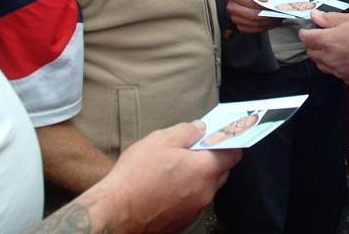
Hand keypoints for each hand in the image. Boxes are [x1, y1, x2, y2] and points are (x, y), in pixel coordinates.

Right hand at [92, 120, 240, 232]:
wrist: (116, 212)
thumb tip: (200, 128)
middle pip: (221, 172)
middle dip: (212, 159)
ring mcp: (194, 209)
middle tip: (192, 149)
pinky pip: (192, 201)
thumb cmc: (136, 176)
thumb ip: (186, 131)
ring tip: (175, 166)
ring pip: (206, 187)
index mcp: (205, 170)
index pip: (233, 155)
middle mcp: (205, 192)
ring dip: (198, 176)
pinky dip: (186, 191)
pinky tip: (167, 184)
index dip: (227, 143)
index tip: (218, 136)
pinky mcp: (181, 220)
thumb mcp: (161, 140)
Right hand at [225, 0, 281, 33]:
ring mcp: (235, 17)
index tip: (274, 6)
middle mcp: (232, 7)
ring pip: (254, 24)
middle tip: (278, 14)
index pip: (250, 3)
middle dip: (267, 16)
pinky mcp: (240, 25)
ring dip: (267, 22)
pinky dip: (264, 27)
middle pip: (252, 15)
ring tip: (277, 18)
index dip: (263, 6)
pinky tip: (271, 22)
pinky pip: (253, 30)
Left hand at [299, 10, 348, 84]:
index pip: (305, 37)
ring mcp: (338, 71)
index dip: (307, 31)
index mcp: (328, 41)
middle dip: (314, 43)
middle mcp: (330, 58)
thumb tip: (315, 16)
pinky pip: (335, 73)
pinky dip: (336, 66)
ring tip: (338, 47)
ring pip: (321, 64)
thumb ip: (330, 18)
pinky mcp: (347, 79)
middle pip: (311, 52)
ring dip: (324, 56)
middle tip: (326, 36)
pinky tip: (348, 58)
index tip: (311, 28)